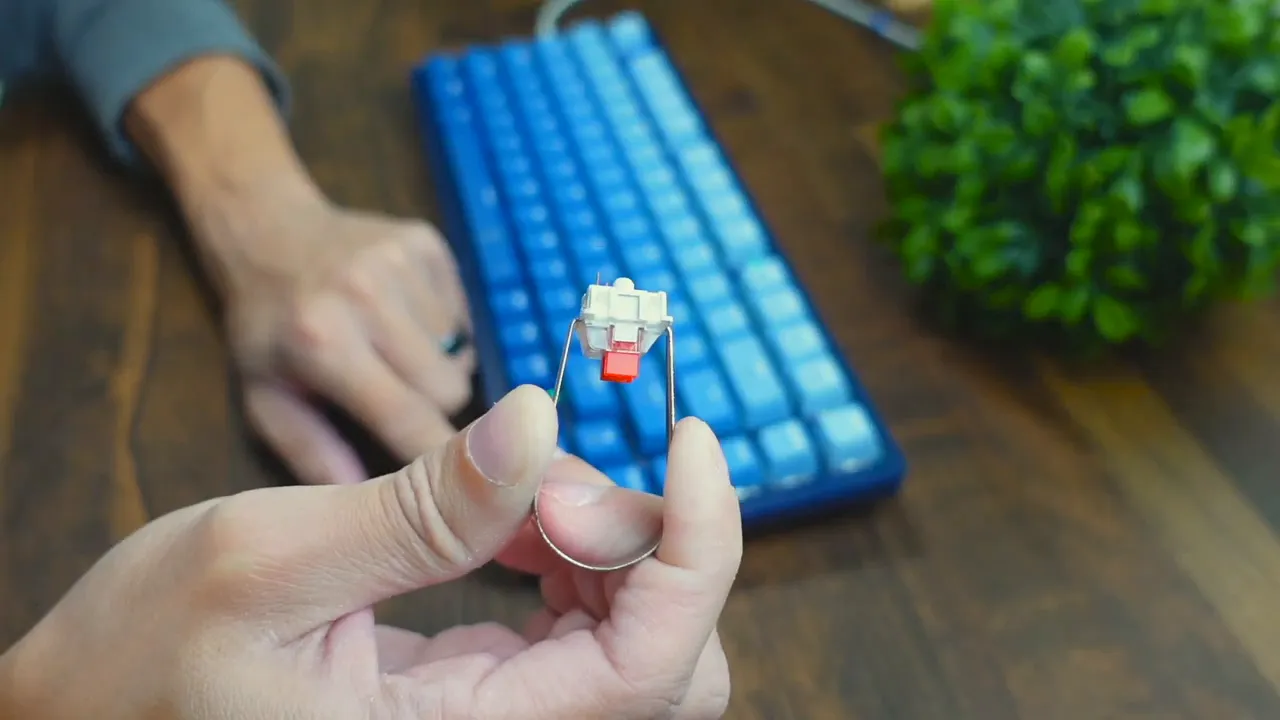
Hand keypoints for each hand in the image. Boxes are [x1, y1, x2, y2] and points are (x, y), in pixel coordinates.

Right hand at [0, 386, 741, 718]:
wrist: (92, 709)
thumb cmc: (143, 656)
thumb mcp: (265, 561)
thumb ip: (420, 507)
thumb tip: (539, 422)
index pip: (653, 669)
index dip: (698, 547)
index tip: (689, 442)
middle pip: (668, 660)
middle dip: (643, 540)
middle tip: (549, 471)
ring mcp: (496, 719)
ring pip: (632, 637)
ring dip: (600, 538)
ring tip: (515, 487)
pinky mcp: (483, 690)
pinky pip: (577, 625)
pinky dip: (565, 551)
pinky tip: (508, 515)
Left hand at [217, 196, 476, 485]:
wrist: (265, 231)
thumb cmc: (266, 330)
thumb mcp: (267, 401)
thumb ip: (316, 456)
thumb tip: (369, 524)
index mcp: (323, 344)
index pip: (410, 421)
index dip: (443, 464)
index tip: (463, 495)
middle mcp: (366, 296)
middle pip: (451, 390)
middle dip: (436, 410)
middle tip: (400, 403)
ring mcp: (401, 262)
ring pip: (463, 351)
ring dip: (439, 366)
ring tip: (396, 355)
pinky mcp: (426, 243)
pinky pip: (465, 311)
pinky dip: (445, 329)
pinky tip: (406, 321)